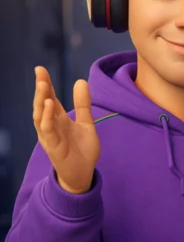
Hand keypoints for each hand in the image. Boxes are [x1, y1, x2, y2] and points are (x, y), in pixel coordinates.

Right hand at [32, 66, 99, 193]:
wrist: (84, 173)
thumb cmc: (82, 149)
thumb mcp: (86, 123)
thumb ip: (83, 104)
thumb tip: (80, 81)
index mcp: (58, 119)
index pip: (49, 98)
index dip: (46, 84)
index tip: (41, 69)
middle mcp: (51, 126)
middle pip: (42, 104)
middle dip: (41, 88)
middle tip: (40, 72)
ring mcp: (50, 136)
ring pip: (40, 116)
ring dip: (41, 100)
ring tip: (43, 84)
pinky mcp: (53, 146)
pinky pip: (47, 130)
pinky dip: (46, 117)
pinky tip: (48, 105)